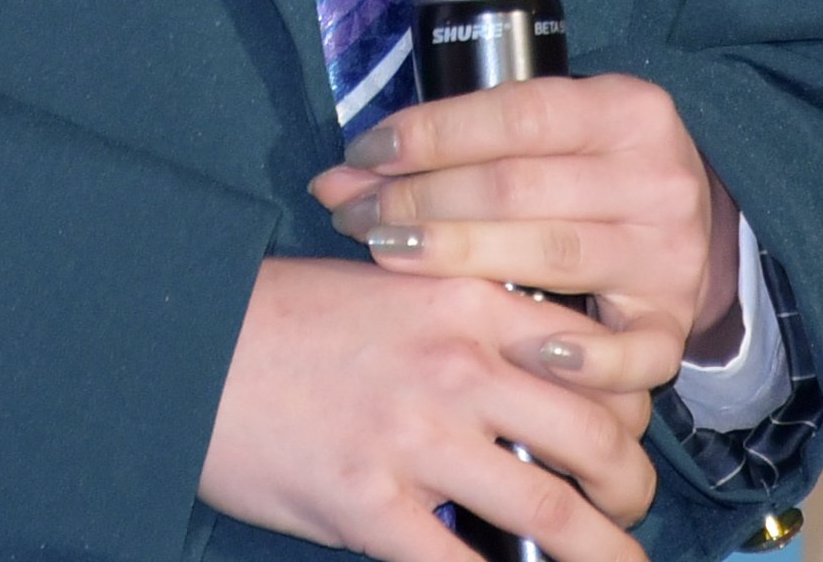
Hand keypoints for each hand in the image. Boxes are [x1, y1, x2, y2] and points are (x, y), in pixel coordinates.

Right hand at [202, 256, 657, 561]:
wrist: (186, 344)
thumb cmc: (286, 317)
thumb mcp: (394, 286)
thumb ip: (470, 322)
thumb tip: (538, 377)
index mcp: (469, 298)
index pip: (600, 353)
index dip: (635, 402)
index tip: (630, 430)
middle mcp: (458, 363)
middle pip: (600, 435)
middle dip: (631, 486)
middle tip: (627, 508)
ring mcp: (416, 436)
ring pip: (555, 508)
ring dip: (602, 551)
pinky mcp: (368, 504)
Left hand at [309, 75, 744, 366]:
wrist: (686, 226)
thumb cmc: (585, 171)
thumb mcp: (547, 131)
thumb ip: (460, 143)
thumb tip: (342, 174)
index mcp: (628, 110)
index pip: (517, 115)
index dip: (433, 133)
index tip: (363, 153)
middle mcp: (657, 179)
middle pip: (519, 188)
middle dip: (422, 199)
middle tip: (354, 213)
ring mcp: (670, 256)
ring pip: (552, 257)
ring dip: (455, 259)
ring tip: (384, 257)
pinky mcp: (673, 324)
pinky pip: (632, 353)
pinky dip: (579, 359)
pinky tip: (519, 350)